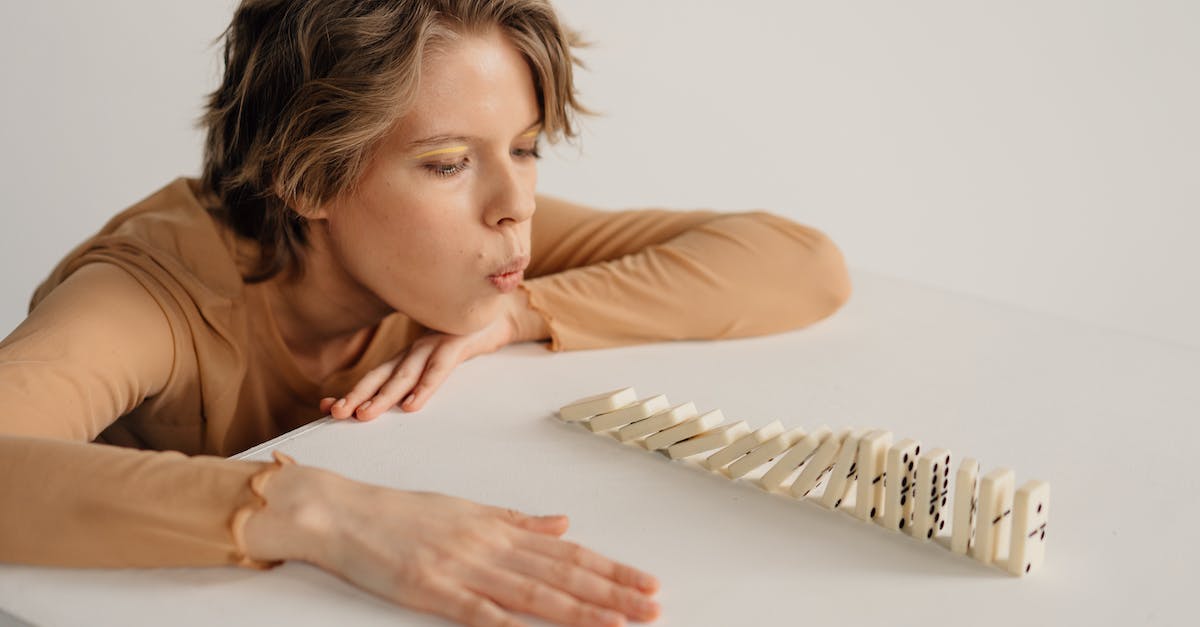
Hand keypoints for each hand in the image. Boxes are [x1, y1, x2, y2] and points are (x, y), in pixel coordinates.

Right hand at [245, 466, 661, 626]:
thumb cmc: (404, 514)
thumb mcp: (469, 510)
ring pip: (535, 592)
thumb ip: (519, 521)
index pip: (570, 552)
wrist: (345, 513)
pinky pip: (481, 612)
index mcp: (500, 528)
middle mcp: (491, 546)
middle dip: (612, 593)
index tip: (646, 583)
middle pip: (563, 573)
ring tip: (621, 623)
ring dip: (581, 610)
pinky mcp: (434, 590)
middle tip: (653, 607)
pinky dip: (513, 624)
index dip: (611, 570)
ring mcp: (464, 568)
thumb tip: (563, 522)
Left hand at [321, 288, 549, 420]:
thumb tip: (404, 398)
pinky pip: (439, 369)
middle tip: (336, 413)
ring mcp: (436, 344)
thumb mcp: (441, 355)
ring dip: (384, 396)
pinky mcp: (457, 343)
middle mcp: (418, 348)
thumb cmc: (470, 336)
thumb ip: (422, 372)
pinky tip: (412, 405)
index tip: (327, 406)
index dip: (354, 391)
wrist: (504, 311)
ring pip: (405, 374)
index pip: (377, 374)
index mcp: (412, 353)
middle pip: (383, 375)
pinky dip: (425, 387)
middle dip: (358, 395)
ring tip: (364, 415)